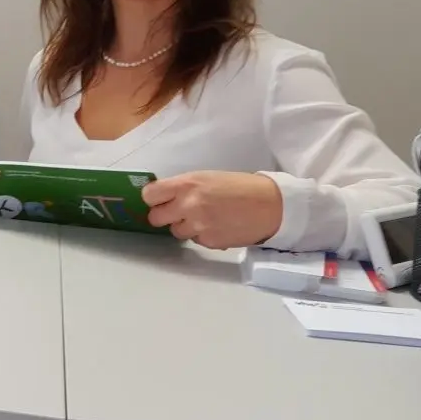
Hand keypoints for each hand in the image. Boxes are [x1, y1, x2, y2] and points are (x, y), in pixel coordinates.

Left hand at [141, 171, 283, 248]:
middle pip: (155, 218)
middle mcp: (188, 206)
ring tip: (203, 218)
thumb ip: (183, 188)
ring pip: (175, 231)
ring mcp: (198, 226)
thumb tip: (164, 198)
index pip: (150, 195)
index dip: (153, 198)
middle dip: (164, 215)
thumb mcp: (206, 177)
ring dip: (184, 226)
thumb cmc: (239, 186)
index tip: (158, 199)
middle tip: (177, 212)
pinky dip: (202, 235)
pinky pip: (195, 240)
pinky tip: (217, 226)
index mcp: (186, 185)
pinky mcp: (209, 242)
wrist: (270, 205)